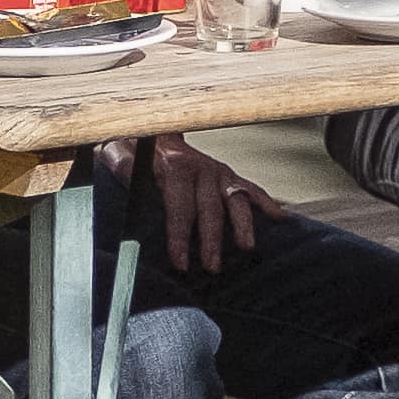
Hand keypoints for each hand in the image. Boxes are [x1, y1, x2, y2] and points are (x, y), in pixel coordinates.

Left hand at [108, 132, 260, 272]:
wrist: (151, 130)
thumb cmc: (132, 149)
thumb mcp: (117, 151)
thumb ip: (119, 162)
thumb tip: (126, 174)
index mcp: (175, 165)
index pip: (180, 205)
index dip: (180, 235)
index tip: (179, 261)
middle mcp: (202, 168)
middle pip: (210, 209)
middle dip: (212, 240)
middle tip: (212, 268)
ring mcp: (218, 172)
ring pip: (235, 200)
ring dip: (242, 225)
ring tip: (248, 248)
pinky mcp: (228, 176)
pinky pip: (251, 189)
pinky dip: (267, 202)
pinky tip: (280, 218)